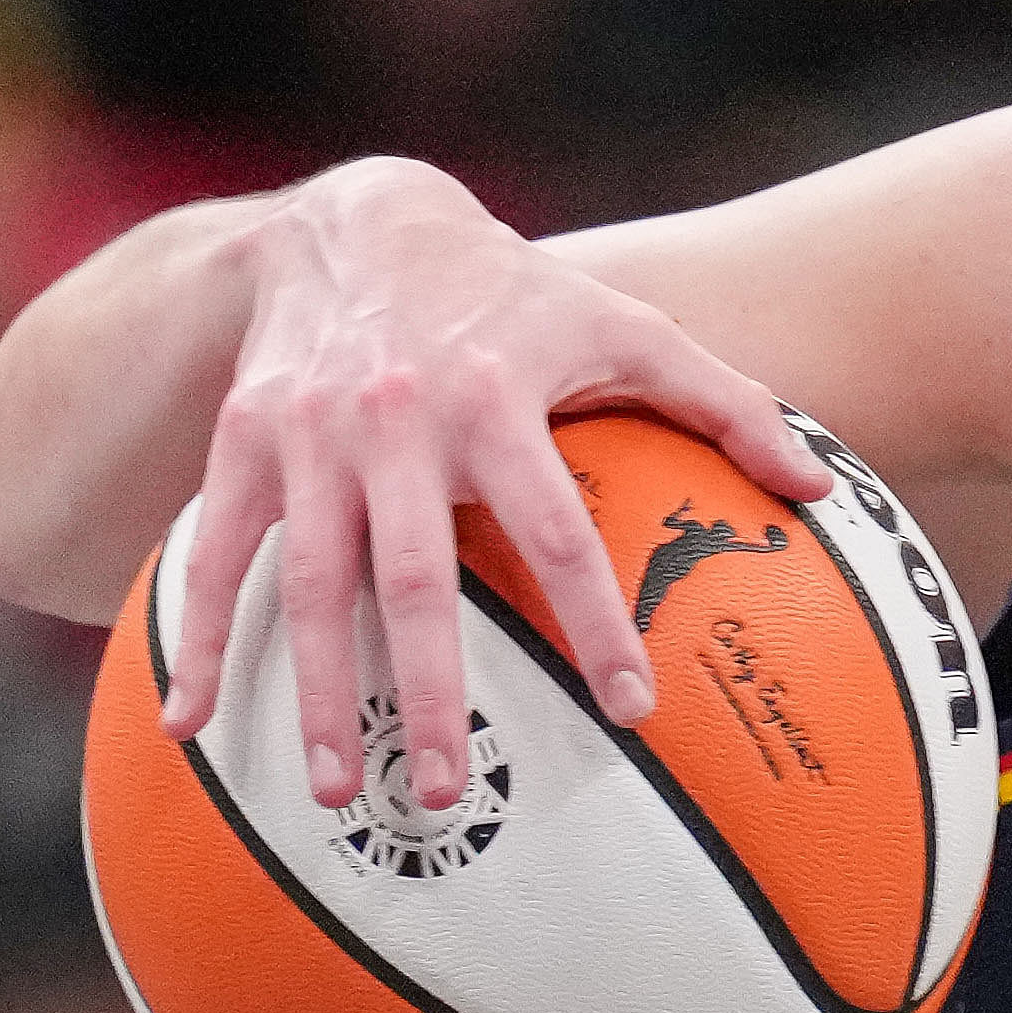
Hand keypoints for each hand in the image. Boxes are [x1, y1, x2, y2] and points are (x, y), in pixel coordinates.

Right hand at [166, 162, 823, 813]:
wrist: (356, 220)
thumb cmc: (513, 291)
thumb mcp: (626, 323)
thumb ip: (726, 403)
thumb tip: (817, 486)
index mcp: (497, 401)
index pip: (557, 532)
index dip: (596, 619)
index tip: (630, 707)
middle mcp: (396, 423)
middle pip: (414, 580)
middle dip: (428, 691)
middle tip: (449, 788)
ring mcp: (310, 436)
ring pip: (308, 582)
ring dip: (316, 692)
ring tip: (332, 791)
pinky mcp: (242, 441)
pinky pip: (214, 552)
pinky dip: (197, 639)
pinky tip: (194, 727)